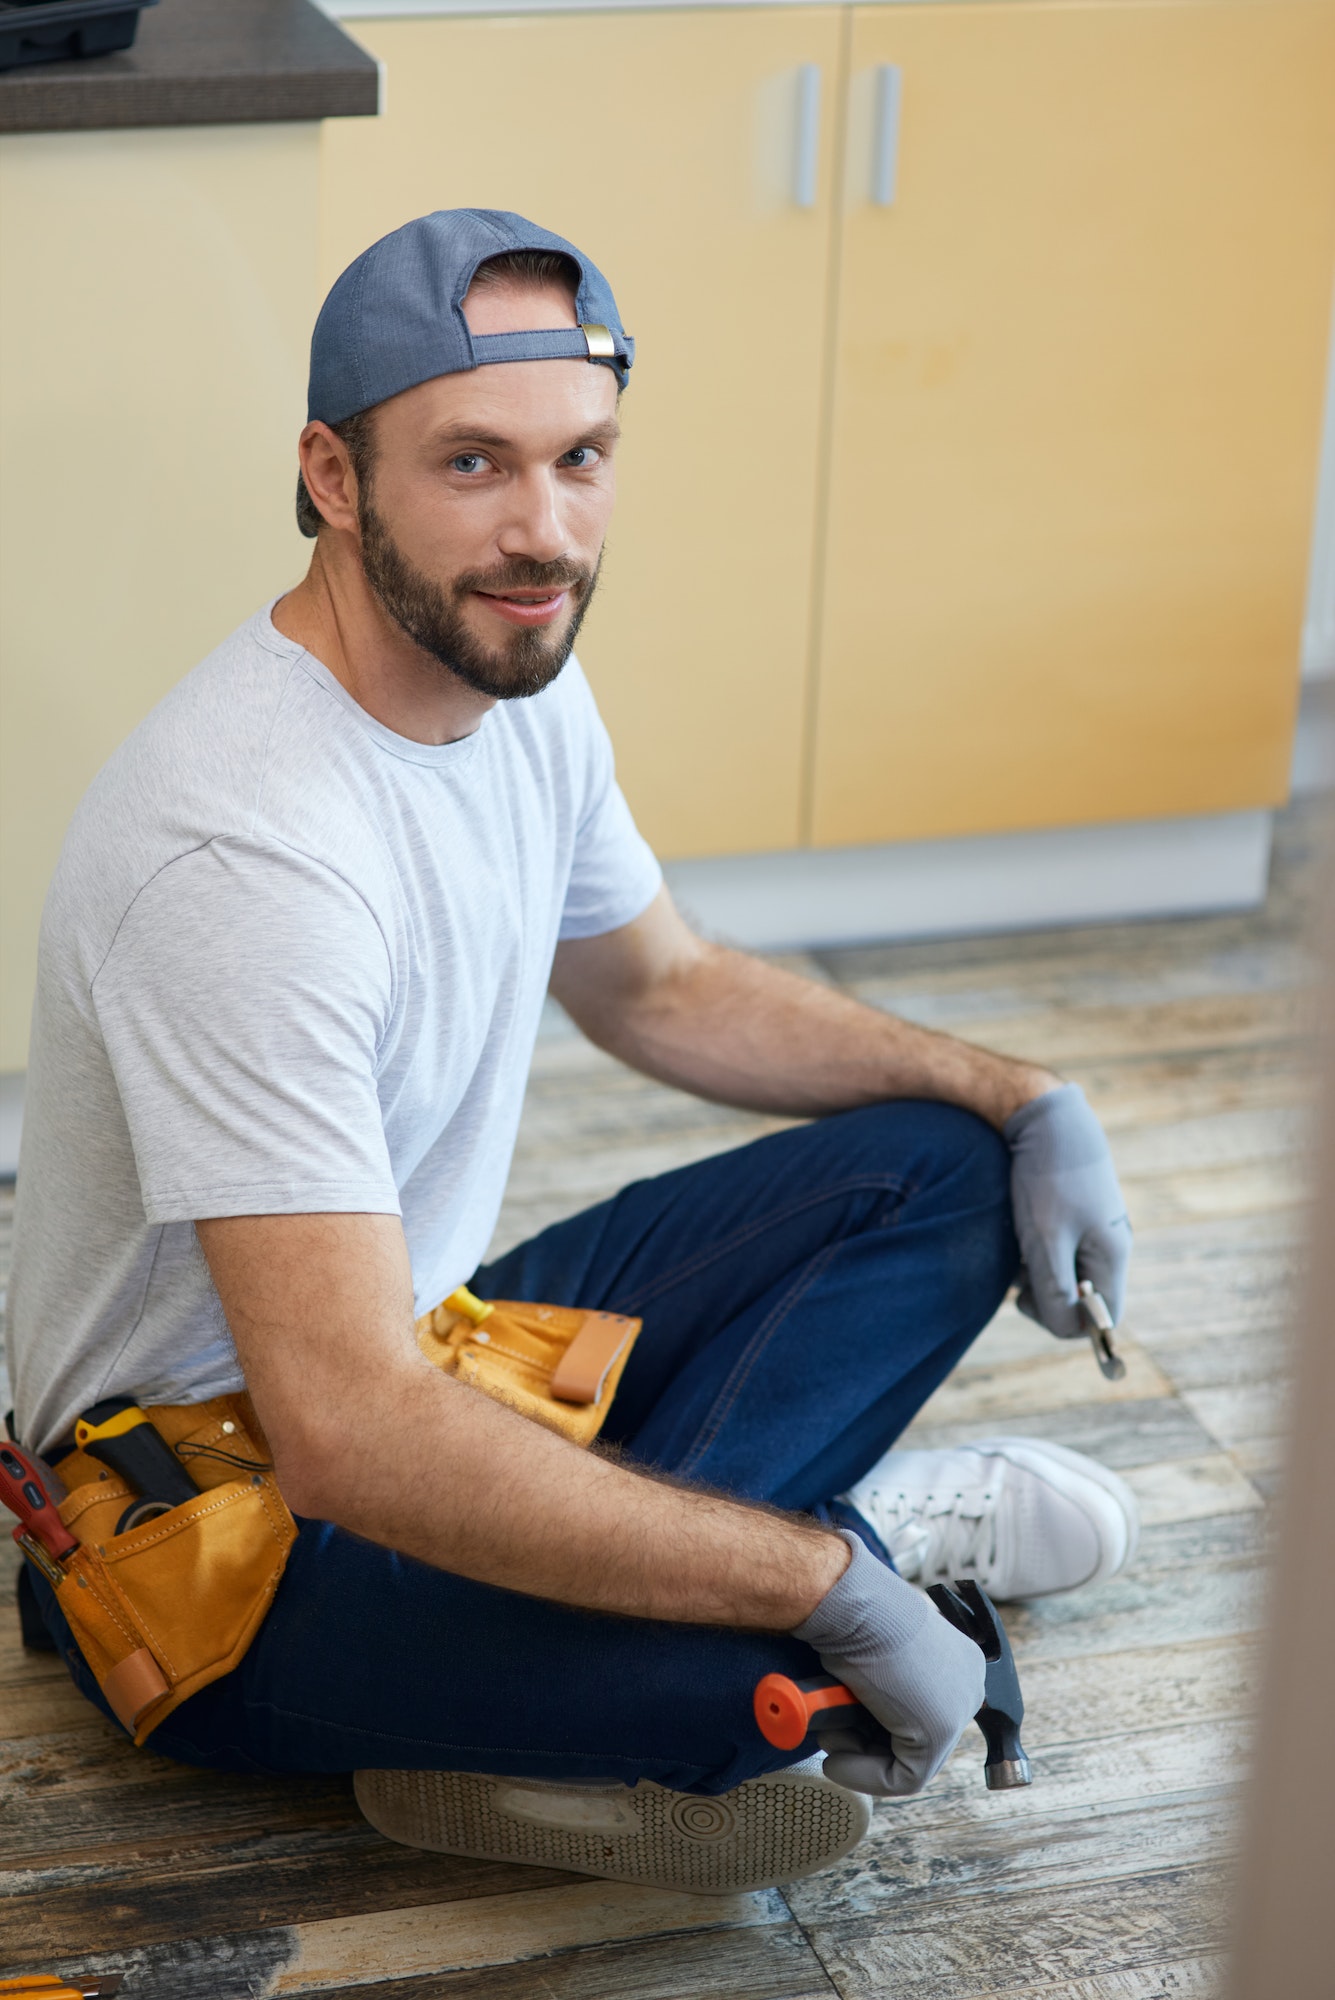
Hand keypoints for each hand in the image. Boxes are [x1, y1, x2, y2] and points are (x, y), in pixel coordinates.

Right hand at [792, 1534, 984, 1796]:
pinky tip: (836, 1759)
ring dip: (860, 1760)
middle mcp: (967, 1682)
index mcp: (957, 1659)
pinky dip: (863, 1776)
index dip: (878, 1727)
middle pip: (918, 1738)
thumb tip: (855, 1723)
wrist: (852, 1604)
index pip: (922, 1712)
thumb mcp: (873, 1652)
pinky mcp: (938, 1732)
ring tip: (832, 1738)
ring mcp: (956, 1708)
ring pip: (909, 1761)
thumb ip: (878, 1687)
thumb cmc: (851, 1614)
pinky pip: (902, 1778)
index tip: (845, 1724)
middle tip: (835, 1734)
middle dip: (869, 1746)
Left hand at [1004, 1081, 1130, 1339]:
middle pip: (1082, 1299)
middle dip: (1045, 1293)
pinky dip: (1038, 1247)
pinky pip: (1060, 1249)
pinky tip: (1024, 1224)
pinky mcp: (1080, 1214)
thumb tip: (1069, 1331)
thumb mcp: (1045, 1240)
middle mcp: (1112, 1246)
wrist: (1045, 1116)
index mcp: (1113, 1256)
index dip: (1068, 1322)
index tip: (1031, 1298)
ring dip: (1037, 1269)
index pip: (1104, 1319)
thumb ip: (1056, 1291)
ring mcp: (1098, 1229)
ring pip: (1066, 1274)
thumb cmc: (1045, 1179)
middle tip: (1018, 1267)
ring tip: (1020, 1238)